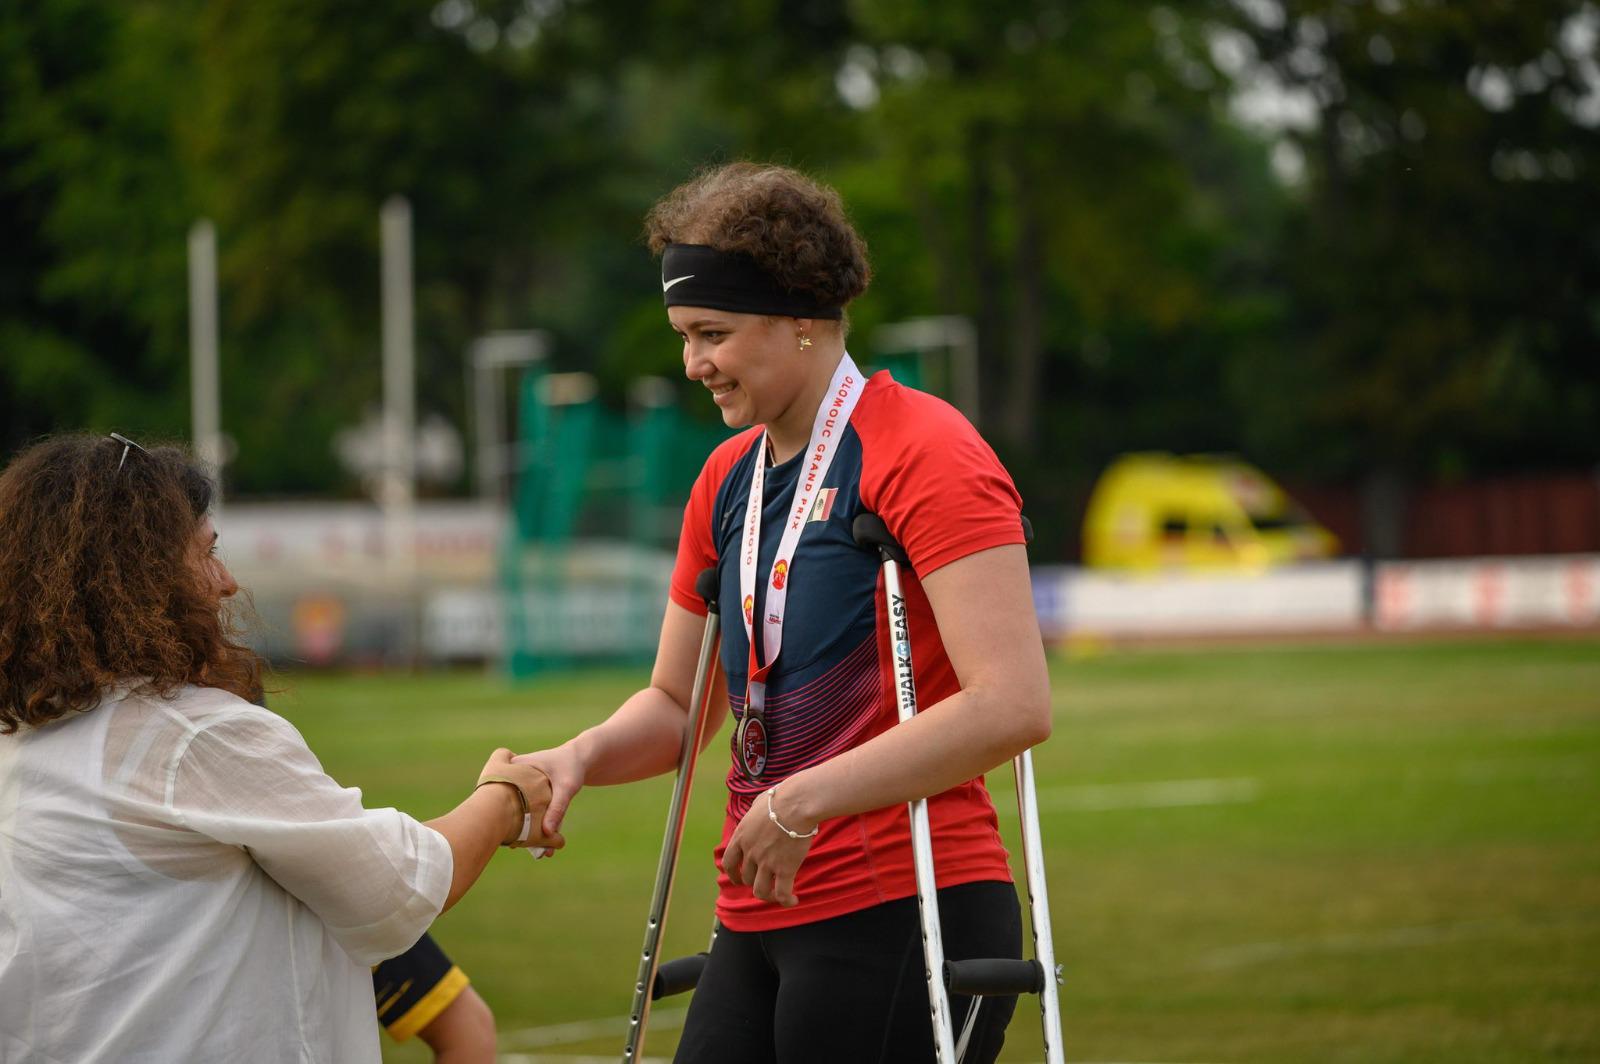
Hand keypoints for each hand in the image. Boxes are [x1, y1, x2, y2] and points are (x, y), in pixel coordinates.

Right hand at [477, 748, 564, 850]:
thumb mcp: (566, 786)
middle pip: (507, 804)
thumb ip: (558, 808)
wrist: (578, 759)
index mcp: (516, 767)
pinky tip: (541, 845)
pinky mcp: (527, 795)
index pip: (501, 792)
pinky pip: (527, 812)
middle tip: (518, 847)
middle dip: (514, 826)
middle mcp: (513, 775)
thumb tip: (548, 833)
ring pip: (518, 810)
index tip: (507, 834)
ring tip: (535, 852)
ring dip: (525, 829)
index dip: (501, 812)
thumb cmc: (570, 767)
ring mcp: (518, 786)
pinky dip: (534, 825)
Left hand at [720, 786, 816, 907]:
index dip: (733, 874)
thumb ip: (753, 813)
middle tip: (765, 883)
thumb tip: (756, 812)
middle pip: (746, 878)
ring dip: (767, 895)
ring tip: (777, 895)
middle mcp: (750, 852)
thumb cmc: (781, 798)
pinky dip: (786, 900)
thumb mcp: (758, 803)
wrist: (797, 803)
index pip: (729, 862)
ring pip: (760, 890)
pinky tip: (793, 900)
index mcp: (741, 836)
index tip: (738, 879)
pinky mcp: (785, 869)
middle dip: (754, 882)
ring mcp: (766, 862)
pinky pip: (782, 893)